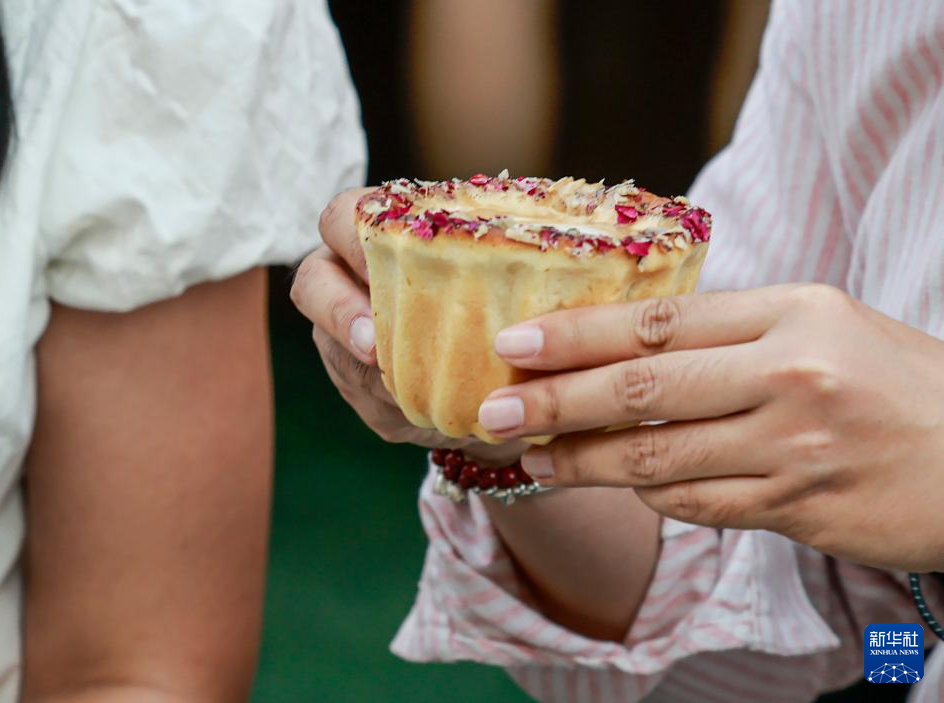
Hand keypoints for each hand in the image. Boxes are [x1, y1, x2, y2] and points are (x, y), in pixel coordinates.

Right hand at [291, 189, 524, 464]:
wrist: (503, 364)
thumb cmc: (510, 300)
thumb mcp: (516, 273)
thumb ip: (515, 260)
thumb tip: (568, 255)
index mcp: (384, 234)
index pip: (345, 217)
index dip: (354, 234)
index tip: (385, 257)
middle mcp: (351, 279)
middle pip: (314, 282)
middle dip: (339, 310)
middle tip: (372, 341)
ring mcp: (346, 333)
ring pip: (332, 345)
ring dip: (367, 368)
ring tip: (400, 383)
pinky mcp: (358, 384)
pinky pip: (361, 394)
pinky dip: (391, 403)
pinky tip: (422, 409)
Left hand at [477, 284, 943, 570]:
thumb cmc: (894, 383)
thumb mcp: (821, 325)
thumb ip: (730, 331)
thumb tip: (625, 342)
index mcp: (790, 312)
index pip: (657, 322)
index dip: (576, 335)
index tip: (514, 345)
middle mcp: (788, 375)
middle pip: (641, 389)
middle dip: (554, 401)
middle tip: (492, 411)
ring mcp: (792, 447)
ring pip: (657, 458)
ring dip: (582, 461)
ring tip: (530, 460)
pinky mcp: (797, 506)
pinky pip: (696, 505)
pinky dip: (649, 496)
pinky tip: (617, 486)